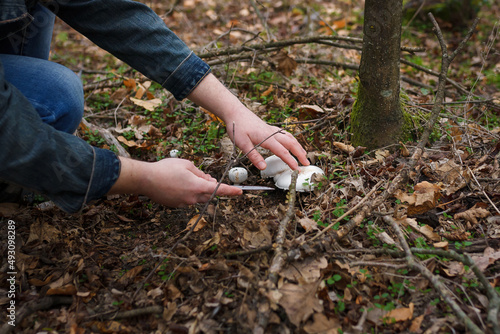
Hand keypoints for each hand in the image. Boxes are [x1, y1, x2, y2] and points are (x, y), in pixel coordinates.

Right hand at [109, 157, 241, 206]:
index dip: (231, 191)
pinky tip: (178, 184)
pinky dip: (188, 192)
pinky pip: (188, 200)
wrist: (145, 179)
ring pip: (198, 197)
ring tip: (188, 178)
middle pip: (209, 194)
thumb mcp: (187, 165)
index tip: (240, 192)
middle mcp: (192, 198)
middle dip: (211, 187)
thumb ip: (200, 173)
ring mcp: (184, 203)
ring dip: (199, 189)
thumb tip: (207, 180)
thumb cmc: (166, 169)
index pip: (219, 190)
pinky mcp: (176, 205)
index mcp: (198, 187)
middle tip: (206, 178)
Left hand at [224, 109, 307, 169]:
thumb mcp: (242, 143)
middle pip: (291, 144)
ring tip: (303, 154)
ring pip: (289, 138)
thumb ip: (253, 156)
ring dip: (298, 146)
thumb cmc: (237, 126)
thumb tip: (263, 167)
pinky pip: (284, 134)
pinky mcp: (269, 128)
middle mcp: (272, 133)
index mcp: (267, 138)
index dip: (291, 161)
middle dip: (300, 154)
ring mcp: (271, 130)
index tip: (297, 169)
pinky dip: (291, 139)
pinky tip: (292, 142)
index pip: (282, 152)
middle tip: (306, 163)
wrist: (235, 111)